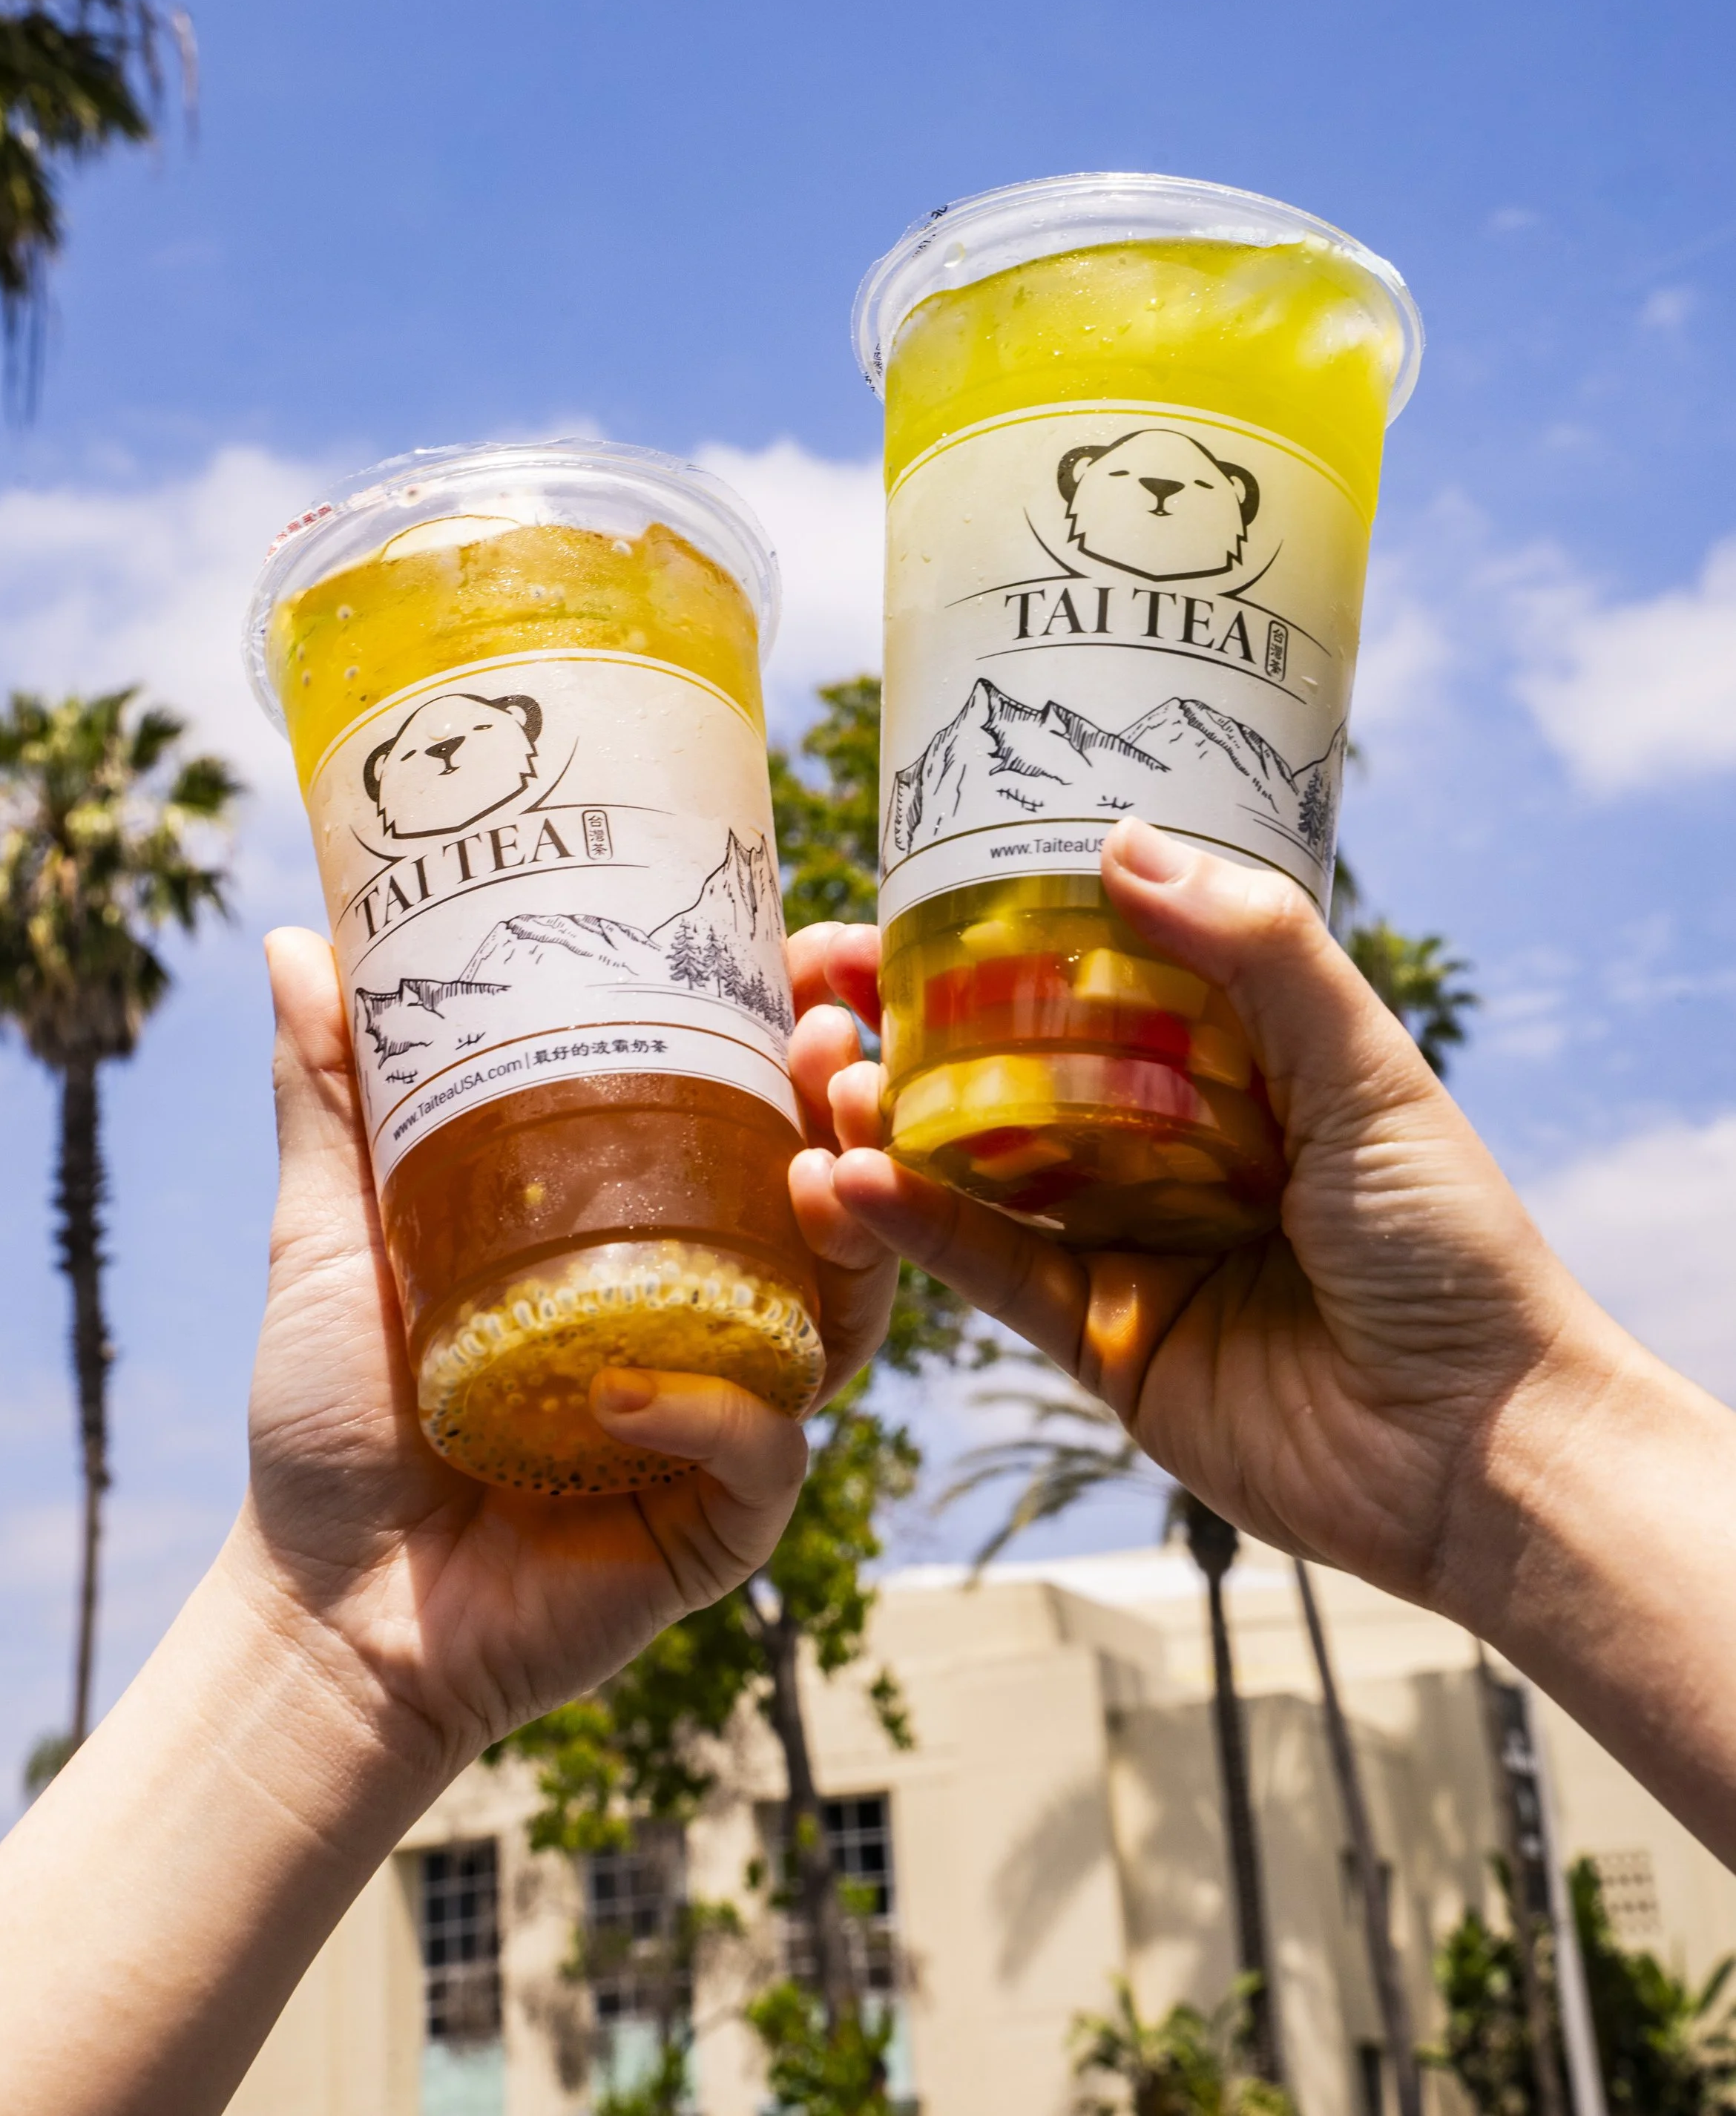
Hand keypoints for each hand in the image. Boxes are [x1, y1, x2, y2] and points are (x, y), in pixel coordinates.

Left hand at [229, 929, 808, 1780]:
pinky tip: (628, 1387)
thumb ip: (333, 1097)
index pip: (755, 1103)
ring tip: (812, 1168)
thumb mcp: (330, 1232)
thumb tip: (297, 943)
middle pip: (832, 1193)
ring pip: (841, 1315)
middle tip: (835, 1041)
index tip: (816, 948)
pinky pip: (760, 1451)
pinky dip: (711, 1412)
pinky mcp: (718, 1521)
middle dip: (860, 1109)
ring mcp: (723, 1409)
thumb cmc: (334, 1421)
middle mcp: (706, 1306)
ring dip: (849, 1235)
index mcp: (643, 1224)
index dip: (801, 1024)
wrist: (322, 1609)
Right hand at [786, 826, 1641, 1618]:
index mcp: (1237, 1062)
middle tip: (809, 982)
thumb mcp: (1367, 1070)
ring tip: (820, 1074)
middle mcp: (1170, 1143)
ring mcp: (1130, 1241)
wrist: (1481, 1448)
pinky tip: (849, 1180)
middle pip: (1009, 1064)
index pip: (1089, 972)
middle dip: (902, 1021)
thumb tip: (1123, 841)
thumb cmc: (1452, 1247)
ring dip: (887, 1117)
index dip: (988, 933)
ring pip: (979, 1165)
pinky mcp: (1102, 1342)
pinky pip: (992, 1271)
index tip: (890, 895)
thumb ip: (1256, 952)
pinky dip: (916, 1226)